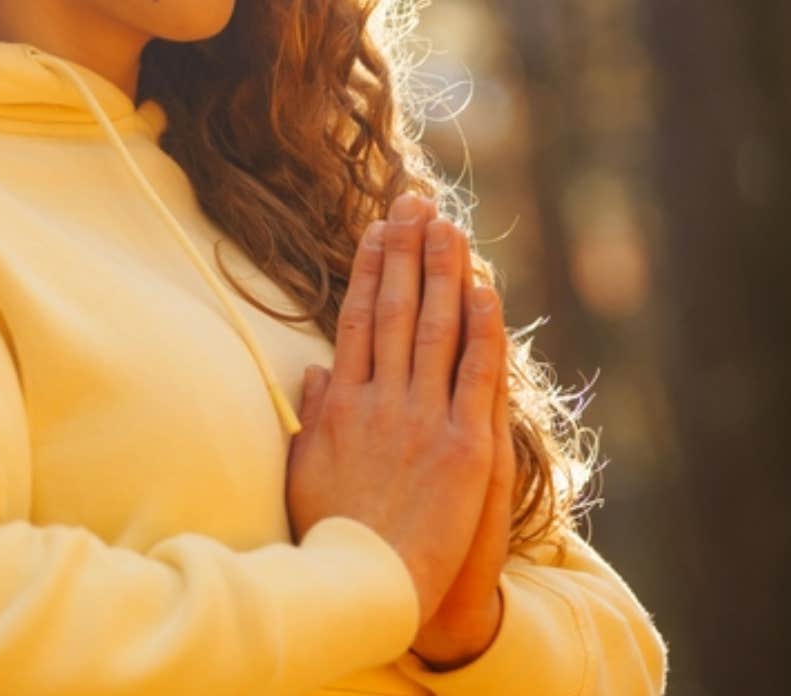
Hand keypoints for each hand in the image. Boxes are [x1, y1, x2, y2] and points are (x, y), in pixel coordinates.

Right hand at [286, 192, 505, 625]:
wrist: (370, 587)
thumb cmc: (332, 538)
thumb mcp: (305, 470)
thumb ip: (313, 417)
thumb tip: (314, 372)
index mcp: (341, 405)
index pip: (355, 318)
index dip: (369, 268)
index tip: (378, 229)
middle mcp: (380, 401)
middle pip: (393, 308)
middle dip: (406, 251)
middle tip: (415, 203)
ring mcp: (422, 420)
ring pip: (434, 329)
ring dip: (443, 272)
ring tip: (449, 226)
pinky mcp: (464, 446)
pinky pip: (475, 374)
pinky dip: (481, 330)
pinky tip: (485, 289)